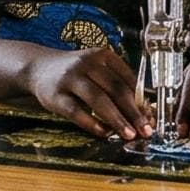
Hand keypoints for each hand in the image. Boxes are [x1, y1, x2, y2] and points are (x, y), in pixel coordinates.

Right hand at [32, 45, 150, 141]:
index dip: (142, 101)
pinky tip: (104, 133)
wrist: (38, 68)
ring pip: (98, 100)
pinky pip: (76, 111)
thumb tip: (143, 113)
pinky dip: (92, 124)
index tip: (151, 118)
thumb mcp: (97, 70)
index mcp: (103, 56)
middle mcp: (87, 63)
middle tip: (146, 130)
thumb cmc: (75, 73)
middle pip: (116, 89)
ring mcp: (70, 78)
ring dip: (117, 119)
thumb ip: (117, 86)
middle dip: (134, 112)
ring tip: (129, 134)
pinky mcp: (55, 95)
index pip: (128, 79)